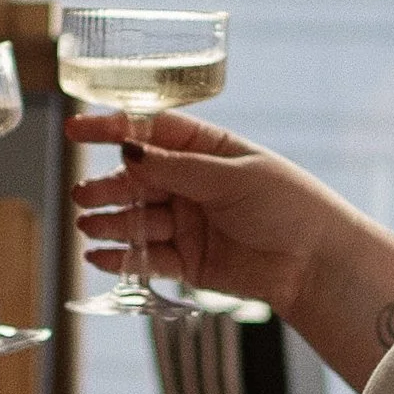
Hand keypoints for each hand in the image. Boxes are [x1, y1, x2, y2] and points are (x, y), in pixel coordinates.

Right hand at [66, 111, 375, 315]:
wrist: (316, 263)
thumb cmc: (288, 205)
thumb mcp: (233, 177)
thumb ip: (179, 168)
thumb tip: (129, 150)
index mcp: (206, 150)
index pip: (150, 133)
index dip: (113, 130)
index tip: (76, 130)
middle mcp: (191, 185)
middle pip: (138, 181)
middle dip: (109, 186)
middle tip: (84, 195)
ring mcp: (188, 224)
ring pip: (138, 220)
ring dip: (112, 222)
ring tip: (89, 224)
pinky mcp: (188, 262)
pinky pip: (148, 258)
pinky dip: (123, 258)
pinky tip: (99, 255)